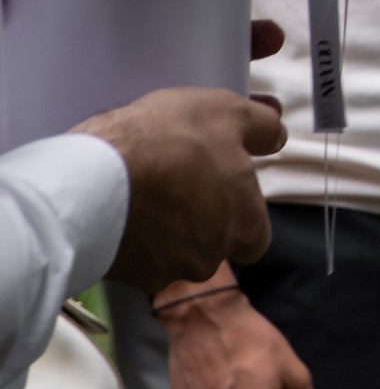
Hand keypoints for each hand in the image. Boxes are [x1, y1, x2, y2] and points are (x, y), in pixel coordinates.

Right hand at [74, 88, 282, 291]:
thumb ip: (261, 127)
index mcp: (244, 226)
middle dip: (199, 221)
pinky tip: (121, 210)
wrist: (94, 176)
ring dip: (163, 231)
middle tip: (178, 184)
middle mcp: (209, 258)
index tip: (223, 191)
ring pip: (171, 254)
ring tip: (144, 192)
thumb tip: (276, 135)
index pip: (255, 238)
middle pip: (212, 245)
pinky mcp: (123, 275)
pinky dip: (131, 239)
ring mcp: (163, 271)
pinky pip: (134, 259)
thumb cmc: (168, 141)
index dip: (242, 215)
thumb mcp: (228, 112)